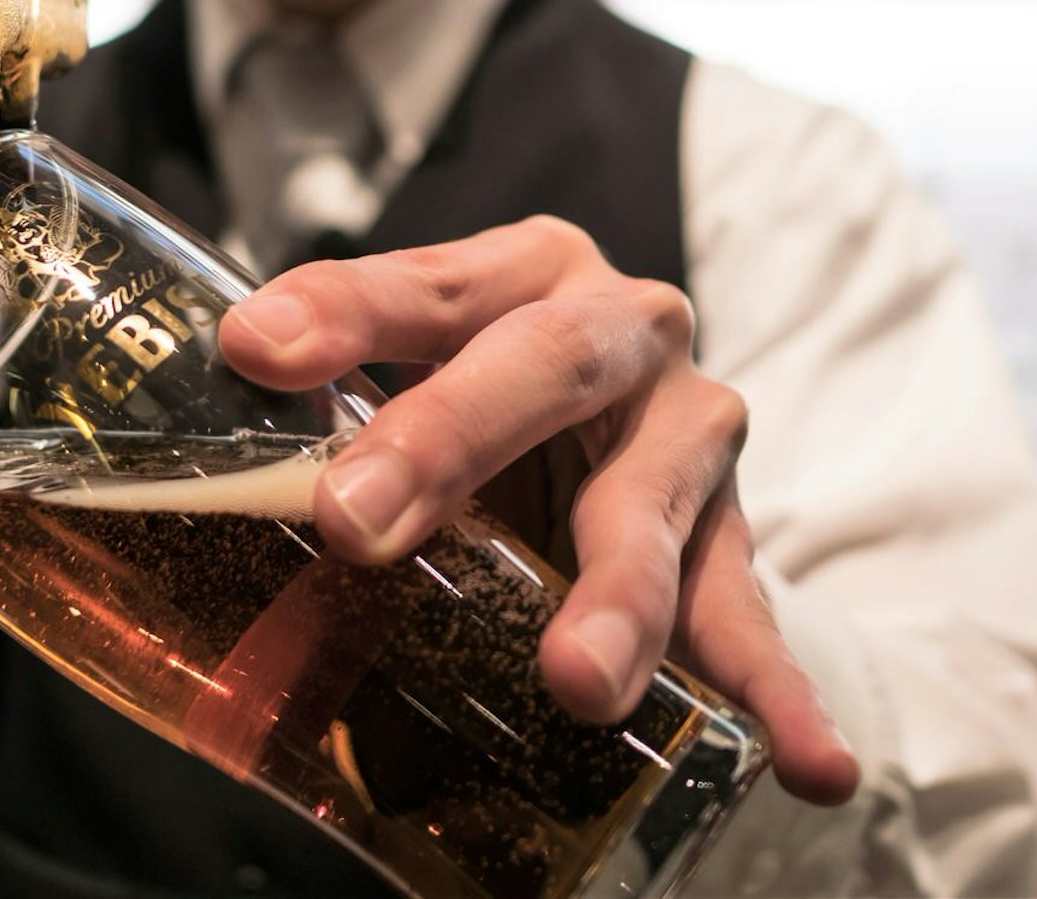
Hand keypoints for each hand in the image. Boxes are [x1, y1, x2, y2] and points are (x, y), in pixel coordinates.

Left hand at [218, 215, 861, 806]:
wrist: (624, 426)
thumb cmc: (492, 398)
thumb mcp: (415, 373)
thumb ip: (332, 394)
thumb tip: (226, 435)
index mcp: (527, 273)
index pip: (429, 282)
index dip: (343, 312)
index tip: (256, 352)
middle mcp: (622, 331)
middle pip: (546, 365)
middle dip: (452, 441)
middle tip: (358, 524)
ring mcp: (689, 433)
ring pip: (653, 502)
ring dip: (619, 594)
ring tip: (579, 681)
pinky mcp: (732, 535)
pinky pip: (750, 613)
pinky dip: (779, 692)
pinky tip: (811, 762)